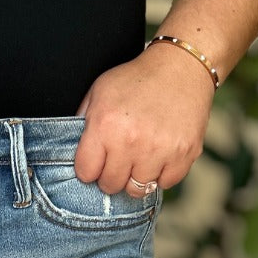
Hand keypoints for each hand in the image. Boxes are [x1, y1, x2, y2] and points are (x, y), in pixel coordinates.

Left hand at [73, 42, 215, 199]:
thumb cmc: (137, 79)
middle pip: (111, 185)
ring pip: (137, 190)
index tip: (97, 159)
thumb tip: (74, 153)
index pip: (86, 173)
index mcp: (106, 125)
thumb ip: (82, 123)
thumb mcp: (99, 92)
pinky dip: (161, 174)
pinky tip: (159, 155)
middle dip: (111, 175)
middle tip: (119, 159)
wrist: (181, 67)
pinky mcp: (184, 154)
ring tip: (139, 157)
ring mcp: (160, 150)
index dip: (89, 168)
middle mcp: (131, 141)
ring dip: (136, 178)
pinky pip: (165, 184)